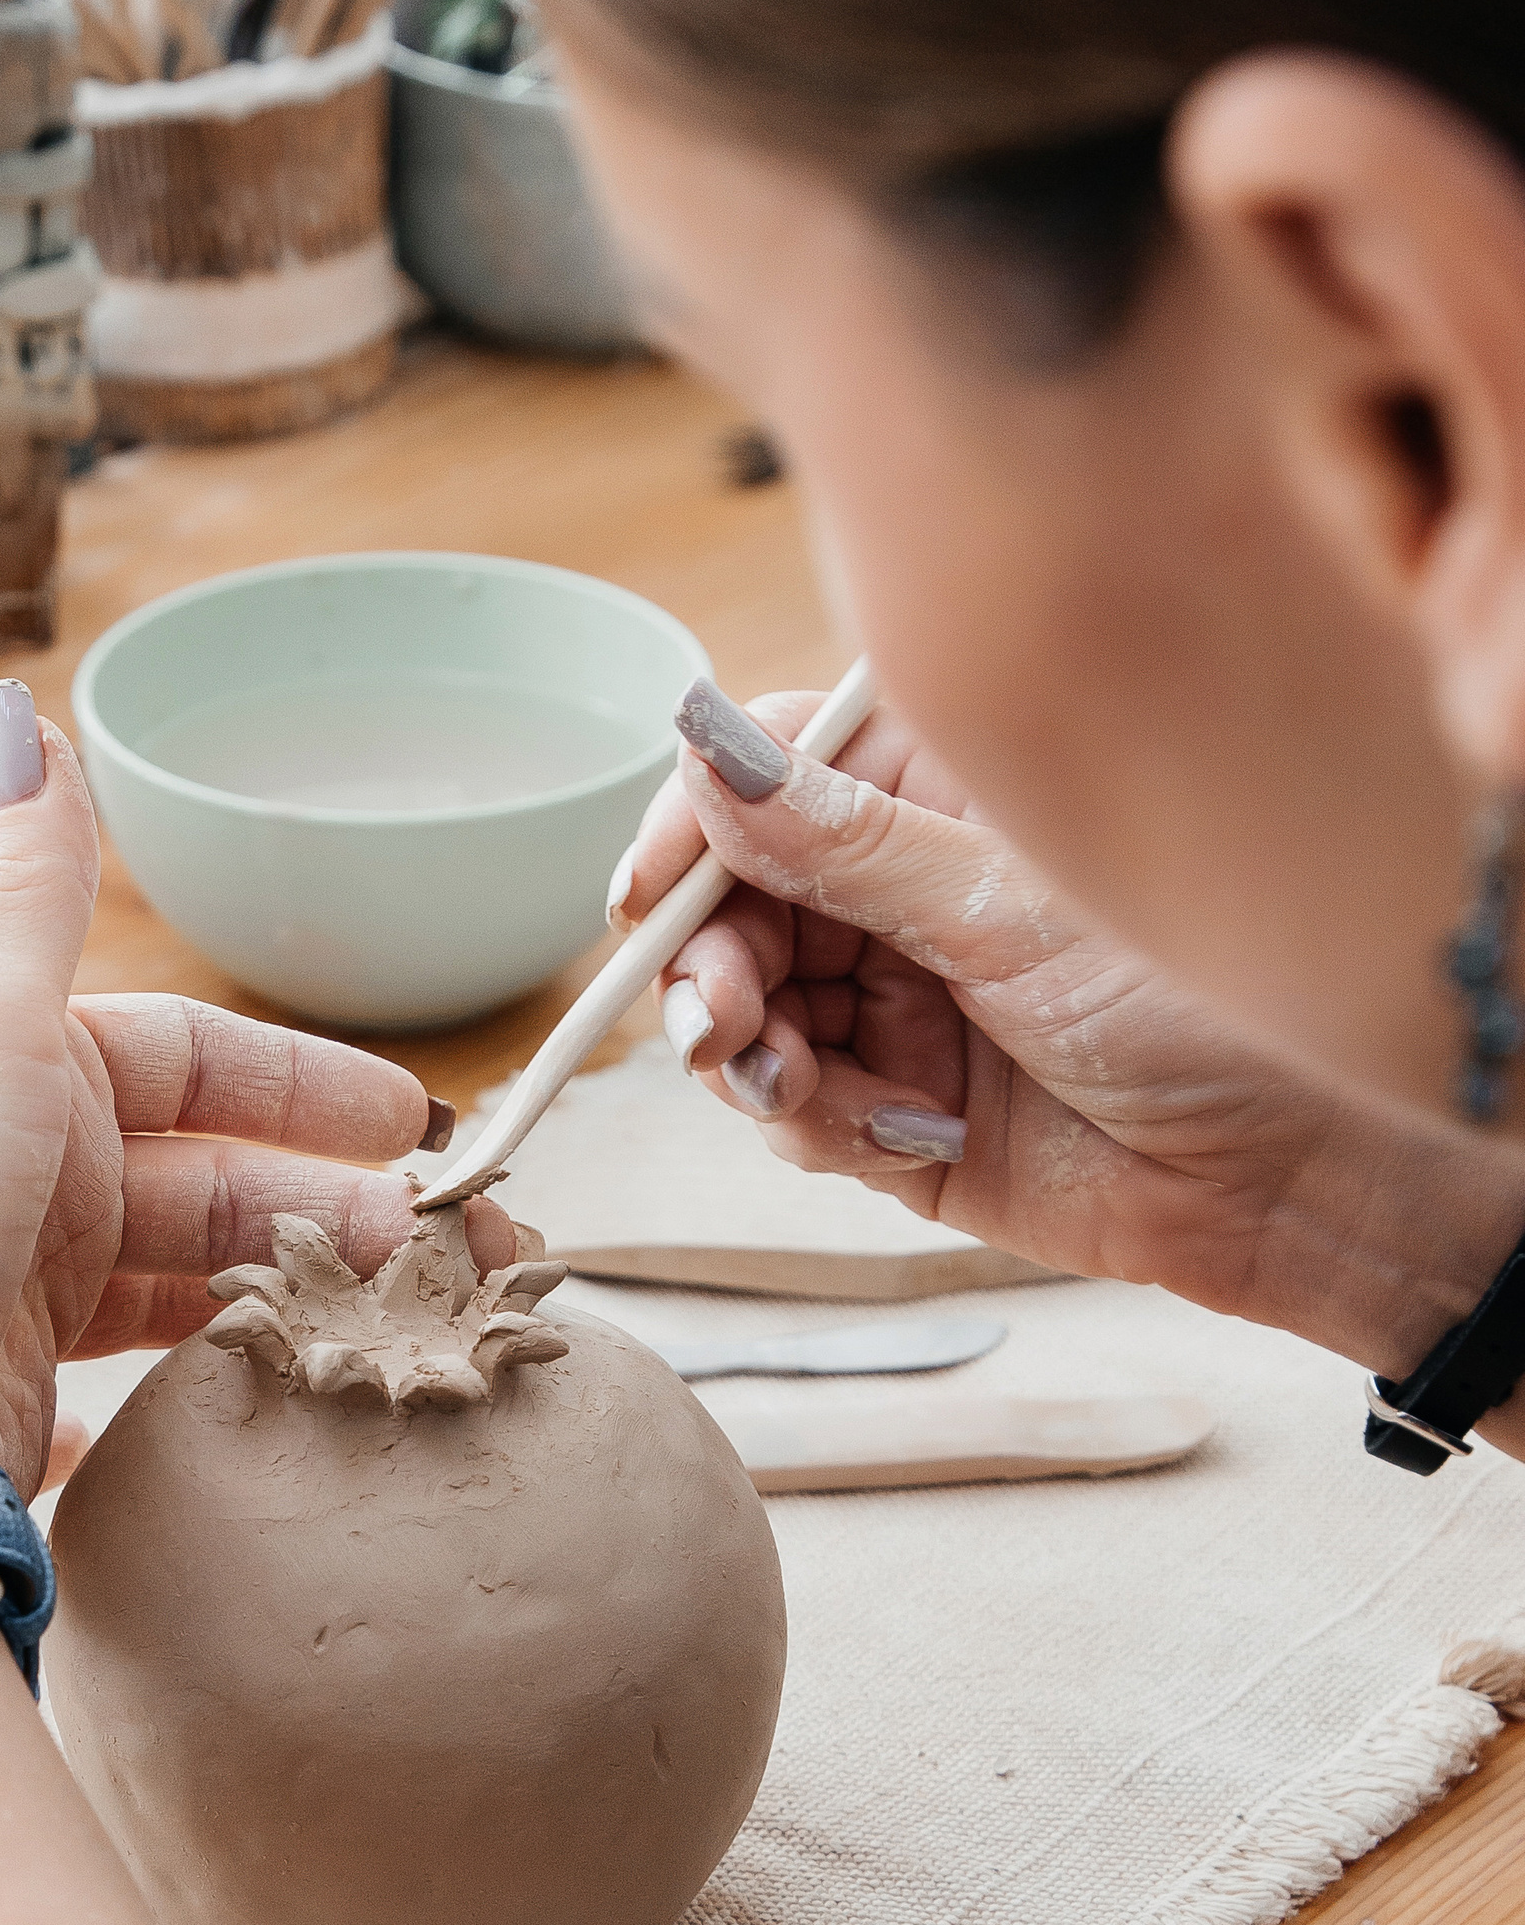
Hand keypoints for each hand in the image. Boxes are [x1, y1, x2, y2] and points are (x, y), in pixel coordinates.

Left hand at [0, 689, 508, 1497]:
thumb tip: (9, 708)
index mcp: (7, 1067)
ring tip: (384, 1317)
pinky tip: (267, 1384)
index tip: (408, 1120)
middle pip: (199, 1168)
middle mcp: (9, 1165)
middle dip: (319, 1194)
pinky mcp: (14, 1385)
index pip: (187, 1058)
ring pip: (180, 1268)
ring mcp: (13, 1280)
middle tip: (427, 1242)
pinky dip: (206, 1365)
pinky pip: (136, 1366)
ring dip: (281, 1281)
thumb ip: (31, 876)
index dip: (299, 1080)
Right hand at [613, 689, 1524, 1388]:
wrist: (1277, 1174)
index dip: (691, 832)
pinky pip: (792, 1110)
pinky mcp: (885, 1106)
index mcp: (936, 793)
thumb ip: (845, 844)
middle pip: (729, 907)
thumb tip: (708, 750)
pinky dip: (820, 1125)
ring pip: (743, 1015)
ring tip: (806, 1092)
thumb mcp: (1006, 913)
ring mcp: (887, 999)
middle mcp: (897, 888)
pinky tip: (898, 1132)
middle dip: (712, 970)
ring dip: (756, 1059)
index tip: (647, 897)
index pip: (762, 776)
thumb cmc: (1193, 1004)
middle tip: (722, 1026)